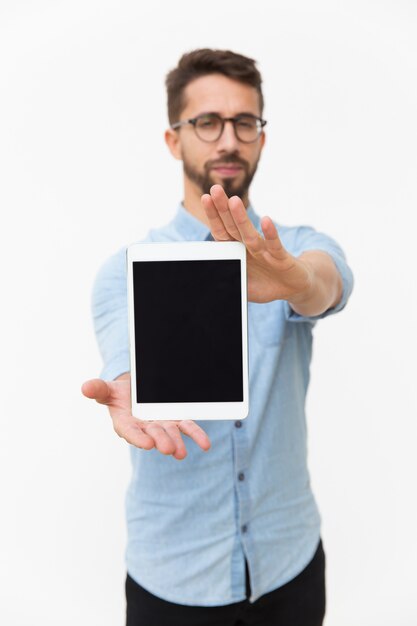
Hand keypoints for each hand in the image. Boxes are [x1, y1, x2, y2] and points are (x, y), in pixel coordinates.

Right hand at [81, 375, 210, 459]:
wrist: (136, 390)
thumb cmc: (120, 393)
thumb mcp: (107, 389)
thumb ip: (98, 389)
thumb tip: (85, 387)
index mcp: (126, 423)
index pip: (130, 432)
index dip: (138, 438)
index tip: (146, 443)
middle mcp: (145, 427)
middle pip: (153, 435)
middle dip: (161, 441)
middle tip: (168, 448)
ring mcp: (162, 425)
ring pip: (171, 434)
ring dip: (177, 442)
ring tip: (182, 453)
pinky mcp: (176, 420)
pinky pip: (188, 427)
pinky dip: (197, 436)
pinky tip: (206, 445)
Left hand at [201, 185, 312, 303]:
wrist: (293, 287)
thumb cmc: (266, 283)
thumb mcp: (242, 285)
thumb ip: (229, 281)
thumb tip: (211, 279)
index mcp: (239, 251)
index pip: (223, 232)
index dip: (214, 217)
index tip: (206, 198)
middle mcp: (251, 247)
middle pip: (234, 227)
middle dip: (223, 209)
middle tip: (215, 189)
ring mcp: (266, 252)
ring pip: (250, 235)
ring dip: (241, 219)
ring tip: (233, 200)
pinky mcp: (282, 259)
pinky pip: (275, 246)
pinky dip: (270, 234)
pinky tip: (265, 220)